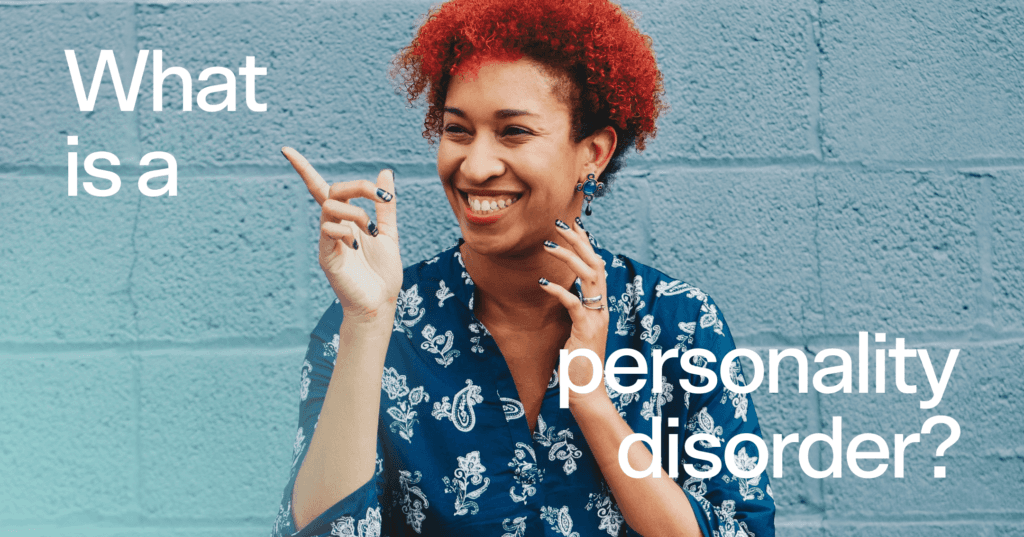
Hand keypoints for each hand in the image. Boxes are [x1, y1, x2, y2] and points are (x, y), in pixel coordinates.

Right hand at [282, 147, 402, 323]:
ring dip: (356, 211)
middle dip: (358, 186)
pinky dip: (345, 230)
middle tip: (380, 197)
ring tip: (371, 231)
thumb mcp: (389, 232)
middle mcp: (333, 227)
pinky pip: (328, 230)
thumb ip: (385, 204)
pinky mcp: (326, 257)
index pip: (320, 188)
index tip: (285, 149)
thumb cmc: (383, 273)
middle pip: (331, 191)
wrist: (381, 303)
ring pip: (330, 207)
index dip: (303, 169)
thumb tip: (385, 172)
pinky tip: (358, 246)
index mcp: (346, 220)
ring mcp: (327, 241)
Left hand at [539, 219, 609, 406]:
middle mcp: (602, 309)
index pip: (596, 266)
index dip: (586, 244)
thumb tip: (565, 293)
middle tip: (560, 222)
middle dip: (578, 240)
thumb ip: (576, 311)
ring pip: (589, 277)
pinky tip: (543, 283)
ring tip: (548, 244)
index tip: (573, 225)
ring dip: (568, 257)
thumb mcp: (577, 331)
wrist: (587, 391)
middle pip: (595, 264)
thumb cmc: (578, 363)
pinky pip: (574, 304)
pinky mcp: (586, 330)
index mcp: (600, 307)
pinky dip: (559, 291)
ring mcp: (596, 319)